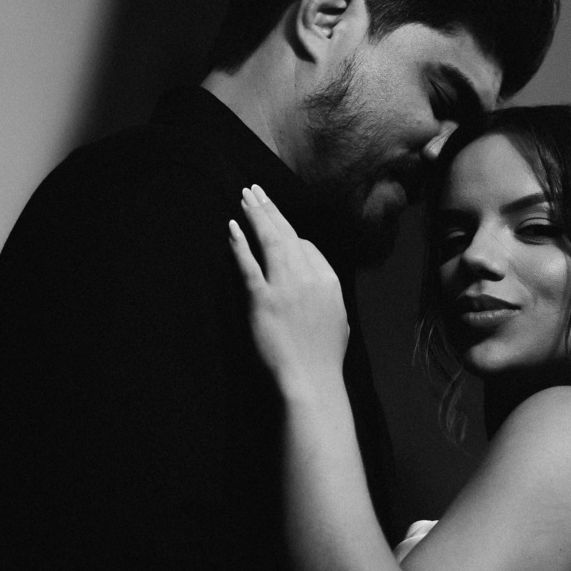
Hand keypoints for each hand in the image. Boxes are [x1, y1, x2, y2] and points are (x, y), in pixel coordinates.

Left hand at [229, 185, 348, 395]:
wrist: (310, 380)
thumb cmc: (323, 356)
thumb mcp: (337, 318)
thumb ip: (326, 291)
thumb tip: (315, 273)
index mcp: (329, 280)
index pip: (308, 246)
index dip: (290, 236)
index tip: (277, 230)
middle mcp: (308, 277)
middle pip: (287, 234)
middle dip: (270, 209)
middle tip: (255, 190)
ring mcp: (284, 287)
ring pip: (269, 240)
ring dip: (256, 215)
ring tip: (245, 196)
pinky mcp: (261, 300)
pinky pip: (249, 264)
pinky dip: (240, 243)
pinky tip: (233, 227)